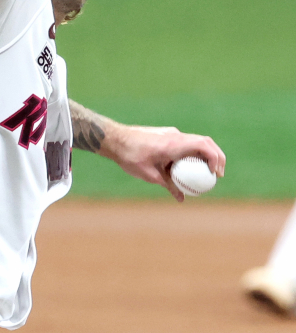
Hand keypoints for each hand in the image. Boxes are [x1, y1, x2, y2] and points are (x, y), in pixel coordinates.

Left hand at [111, 124, 225, 202]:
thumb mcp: (150, 175)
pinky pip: (184, 144)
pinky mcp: (166, 135)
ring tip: (206, 173)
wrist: (114, 139)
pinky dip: (192, 154)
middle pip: (205, 142)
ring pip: (195, 142)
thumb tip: (182, 198)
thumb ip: (168, 185)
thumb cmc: (130, 156)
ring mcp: (171, 134)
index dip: (215, 158)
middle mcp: (175, 136)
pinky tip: (187, 168)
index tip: (215, 173)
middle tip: (218, 174)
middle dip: (216, 157)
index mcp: (174, 144)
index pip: (203, 146)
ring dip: (204, 155)